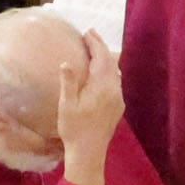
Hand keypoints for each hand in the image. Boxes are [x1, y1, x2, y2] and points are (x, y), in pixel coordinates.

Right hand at [53, 28, 126, 184]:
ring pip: (115, 72)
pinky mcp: (118, 107)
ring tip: (96, 51)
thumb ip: (68, 83)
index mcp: (101, 86)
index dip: (95, 43)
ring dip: (106, 59)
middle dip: (101, 47)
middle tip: (91, 36)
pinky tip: (102, 73)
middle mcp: (114, 90)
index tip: (88, 32)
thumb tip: (66, 63)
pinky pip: (116, 82)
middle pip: (111, 62)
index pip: (101, 57)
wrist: (89, 152)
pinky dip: (109, 71)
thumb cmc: (74, 129)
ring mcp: (118, 99)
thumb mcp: (66, 105)